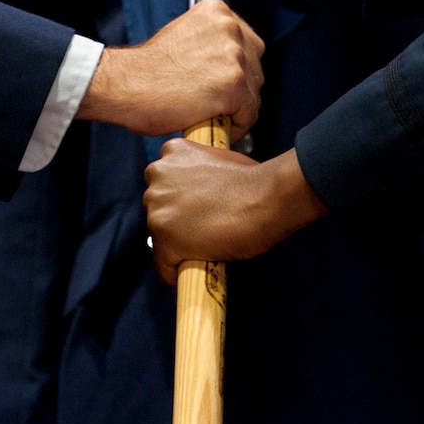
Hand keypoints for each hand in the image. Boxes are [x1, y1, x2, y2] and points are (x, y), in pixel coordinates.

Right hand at [76, 0, 264, 136]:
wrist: (126, 84)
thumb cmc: (148, 68)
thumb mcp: (184, 35)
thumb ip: (211, 42)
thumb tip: (230, 62)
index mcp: (218, 11)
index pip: (247, 44)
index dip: (237, 68)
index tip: (221, 83)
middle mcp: (231, 28)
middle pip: (254, 67)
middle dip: (239, 88)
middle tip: (214, 102)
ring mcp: (234, 56)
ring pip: (253, 93)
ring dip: (236, 108)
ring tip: (210, 114)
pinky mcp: (234, 85)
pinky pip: (248, 114)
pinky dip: (234, 125)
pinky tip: (211, 125)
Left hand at [144, 143, 327, 283]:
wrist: (266, 199)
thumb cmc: (254, 181)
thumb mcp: (218, 160)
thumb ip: (199, 173)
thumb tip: (200, 194)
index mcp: (171, 151)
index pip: (163, 181)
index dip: (179, 198)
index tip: (194, 209)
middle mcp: (157, 176)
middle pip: (157, 206)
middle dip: (176, 218)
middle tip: (202, 227)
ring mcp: (157, 208)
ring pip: (159, 236)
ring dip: (177, 243)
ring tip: (205, 246)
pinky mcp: (164, 239)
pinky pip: (165, 266)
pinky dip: (178, 272)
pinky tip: (199, 267)